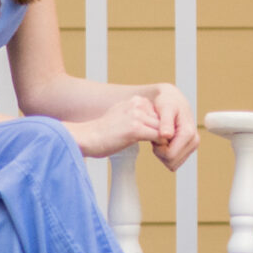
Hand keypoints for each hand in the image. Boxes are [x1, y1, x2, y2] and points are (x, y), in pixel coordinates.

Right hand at [70, 84, 197, 169]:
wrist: (86, 138)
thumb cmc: (102, 133)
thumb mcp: (122, 116)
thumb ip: (138, 117)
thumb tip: (153, 125)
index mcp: (136, 100)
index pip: (160, 113)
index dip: (161, 127)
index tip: (160, 138)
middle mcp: (137, 104)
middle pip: (164, 121)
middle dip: (166, 134)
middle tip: (165, 146)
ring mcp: (137, 116)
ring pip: (163, 129)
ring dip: (164, 141)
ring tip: (161, 150)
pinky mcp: (135, 129)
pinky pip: (159, 137)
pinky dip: (161, 146)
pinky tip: (156, 152)